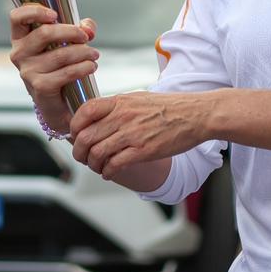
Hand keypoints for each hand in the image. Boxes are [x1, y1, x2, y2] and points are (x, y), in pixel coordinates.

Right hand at [7, 3, 98, 134]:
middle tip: (86, 37)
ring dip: (83, 52)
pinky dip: (83, 68)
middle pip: (44, 33)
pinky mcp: (40, 87)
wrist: (57, 103)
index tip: (55, 14)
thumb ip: (80, 29)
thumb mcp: (66, 43)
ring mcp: (27, 71)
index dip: (35, 11)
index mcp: (20, 38)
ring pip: (60, 54)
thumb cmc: (59, 66)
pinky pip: (66, 72)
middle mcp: (19, 53)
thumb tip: (88, 28)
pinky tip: (91, 66)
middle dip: (71, 32)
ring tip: (94, 54)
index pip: (17, 17)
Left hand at [69, 92, 208, 178]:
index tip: (75, 135)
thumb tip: (99, 116)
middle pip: (86, 136)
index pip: (84, 112)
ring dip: (93, 164)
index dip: (74, 126)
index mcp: (119, 102)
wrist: (196, 114)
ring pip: (97, 153)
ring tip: (97, 167)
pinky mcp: (143, 150)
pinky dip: (107, 172)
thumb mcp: (138, 98)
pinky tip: (109, 173)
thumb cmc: (169, 107)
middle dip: (79, 152)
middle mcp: (122, 116)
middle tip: (82, 158)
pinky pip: (115, 164)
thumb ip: (117, 107)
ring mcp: (132, 134)